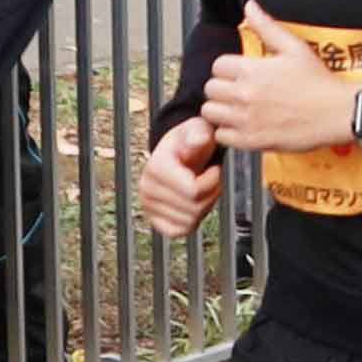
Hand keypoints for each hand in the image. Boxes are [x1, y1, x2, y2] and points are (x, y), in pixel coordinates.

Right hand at [136, 115, 225, 238]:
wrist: (180, 154)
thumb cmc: (192, 141)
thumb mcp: (198, 130)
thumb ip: (199, 134)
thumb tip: (198, 141)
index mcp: (155, 167)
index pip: (194, 191)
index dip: (213, 181)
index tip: (215, 168)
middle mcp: (147, 188)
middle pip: (195, 207)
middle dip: (212, 193)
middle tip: (211, 178)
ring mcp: (149, 206)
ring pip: (191, 220)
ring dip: (205, 205)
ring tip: (202, 187)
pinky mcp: (155, 221)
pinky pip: (181, 231)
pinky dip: (194, 220)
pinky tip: (194, 203)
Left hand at [204, 3, 361, 154]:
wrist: (338, 113)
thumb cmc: (319, 82)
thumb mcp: (294, 47)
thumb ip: (266, 26)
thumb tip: (250, 8)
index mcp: (252, 70)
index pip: (217, 65)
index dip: (228, 68)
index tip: (238, 73)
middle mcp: (245, 94)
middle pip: (210, 88)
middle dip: (222, 87)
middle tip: (237, 90)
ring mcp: (246, 119)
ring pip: (210, 112)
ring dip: (220, 109)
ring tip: (235, 108)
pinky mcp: (252, 140)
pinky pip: (222, 136)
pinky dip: (228, 131)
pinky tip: (242, 125)